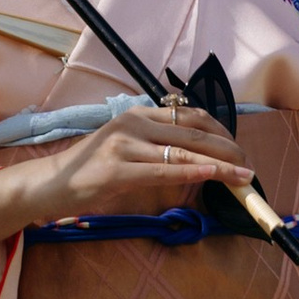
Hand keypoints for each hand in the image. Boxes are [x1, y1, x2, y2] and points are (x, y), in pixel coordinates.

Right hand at [0, 99, 250, 255]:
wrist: (50, 184)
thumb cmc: (91, 169)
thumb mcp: (126, 147)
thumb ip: (156, 145)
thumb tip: (198, 157)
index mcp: (138, 114)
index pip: (190, 115)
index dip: (220, 130)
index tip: (238, 147)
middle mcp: (133, 123)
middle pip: (194, 132)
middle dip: (228, 148)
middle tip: (249, 165)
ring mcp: (125, 145)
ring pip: (184, 153)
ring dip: (220, 165)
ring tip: (243, 176)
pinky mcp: (118, 170)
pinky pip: (165, 171)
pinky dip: (194, 173)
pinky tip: (214, 176)